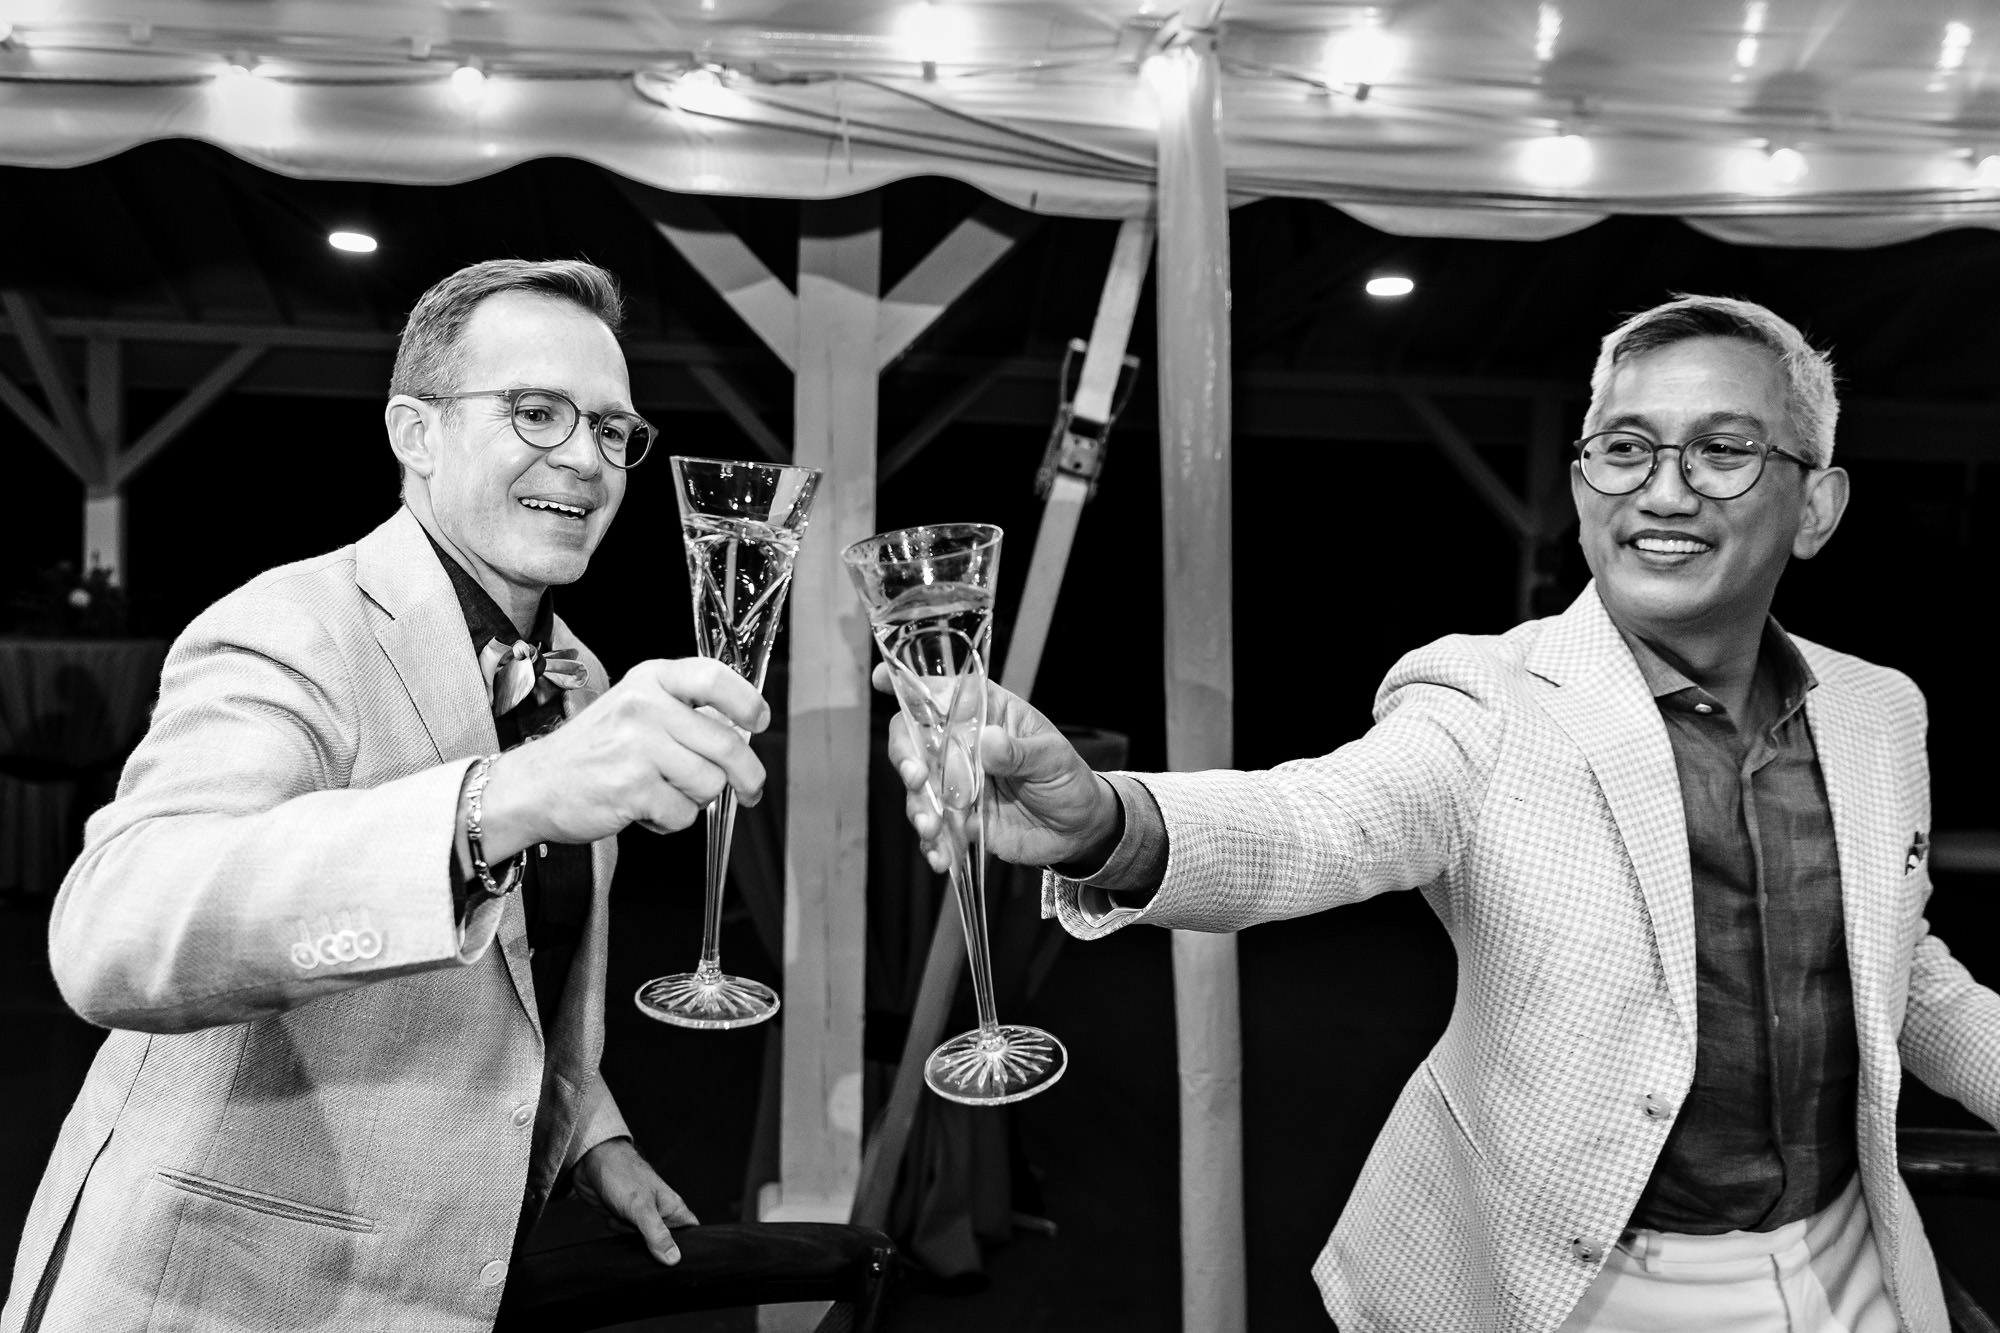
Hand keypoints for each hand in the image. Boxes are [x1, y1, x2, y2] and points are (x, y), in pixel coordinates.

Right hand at [479, 658, 767, 857]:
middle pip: (726, 743)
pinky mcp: (632, 788)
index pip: (714, 677)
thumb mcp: (634, 709)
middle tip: (751, 789)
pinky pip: (684, 814)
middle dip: (747, 775)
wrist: (533, 786)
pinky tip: (645, 809)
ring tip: (663, 792)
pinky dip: (671, 821)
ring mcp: (638, 747)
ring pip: (709, 783)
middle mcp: (645, 706)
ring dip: (696, 799)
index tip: (758, 722)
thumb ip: (683, 712)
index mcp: (649, 679)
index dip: (747, 702)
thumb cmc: (591, 750)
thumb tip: (743, 731)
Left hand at [573, 1138, 697, 1265]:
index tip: (684, 1267)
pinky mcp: (624, 1220)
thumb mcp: (641, 1208)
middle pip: (666, 1244)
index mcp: (673, 1208)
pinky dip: (619, 1235)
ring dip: (631, 1241)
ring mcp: (642, 1218)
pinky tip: (612, 1220)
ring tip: (623, 1221)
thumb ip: (657, 1235)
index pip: (692, 1234)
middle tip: (642, 1243)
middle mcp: (660, 1214)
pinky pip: (626, 1238)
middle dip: (655, 1251)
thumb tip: (674, 1259)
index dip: (692, 1250)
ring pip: (643, 1244)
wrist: (590, 1162)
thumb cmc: (622, 1174)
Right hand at [876, 663, 1120, 871]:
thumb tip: (988, 739)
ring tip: (933, 830)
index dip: (910, 684)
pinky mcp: (955, 818)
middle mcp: (962, 744)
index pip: (943, 692)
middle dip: (906, 757)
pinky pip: (932, 829)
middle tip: (917, 779)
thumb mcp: (1053, 759)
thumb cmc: (1067, 780)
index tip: (881, 679)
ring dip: (918, 808)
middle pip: (913, 738)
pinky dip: (932, 844)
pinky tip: (941, 858)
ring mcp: (955, 782)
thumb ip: (1021, 751)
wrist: (1076, 831)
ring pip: (917, 788)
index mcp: (986, 713)